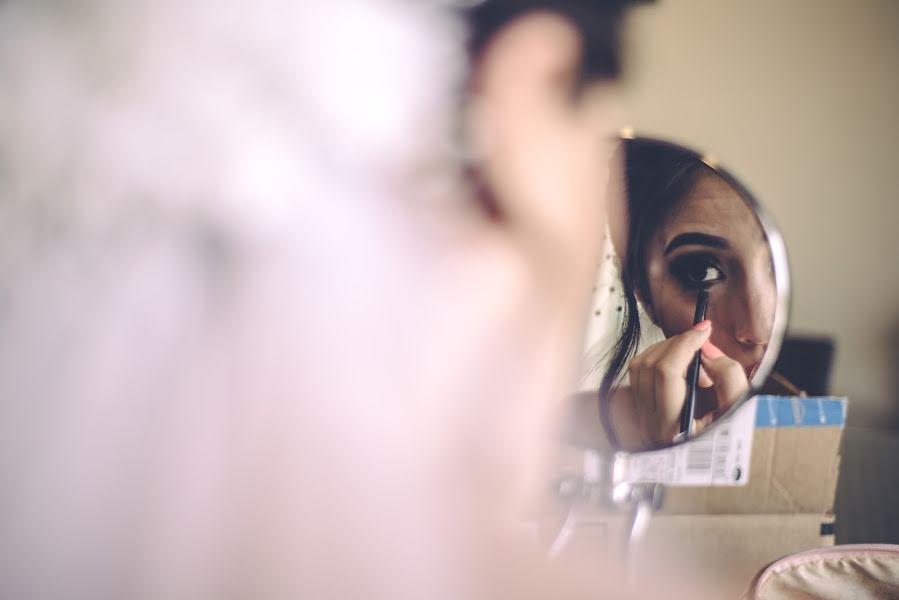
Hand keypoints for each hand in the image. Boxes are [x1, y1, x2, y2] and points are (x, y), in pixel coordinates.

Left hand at [620, 322, 748, 446]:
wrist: (706, 461)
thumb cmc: (722, 440)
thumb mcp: (737, 412)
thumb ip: (729, 379)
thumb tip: (707, 350)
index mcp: (672, 427)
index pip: (667, 372)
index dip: (685, 344)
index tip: (704, 331)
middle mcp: (649, 422)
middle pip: (650, 365)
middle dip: (677, 344)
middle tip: (701, 344)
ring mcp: (639, 415)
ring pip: (640, 365)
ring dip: (667, 350)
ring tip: (694, 360)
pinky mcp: (637, 407)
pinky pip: (638, 371)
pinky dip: (658, 358)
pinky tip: (680, 366)